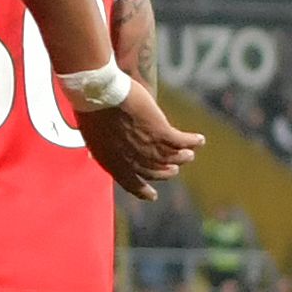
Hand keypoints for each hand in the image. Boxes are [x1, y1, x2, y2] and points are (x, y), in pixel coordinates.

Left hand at [81, 78, 202, 198]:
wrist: (99, 96)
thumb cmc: (91, 110)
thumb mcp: (93, 136)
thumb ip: (104, 146)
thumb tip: (102, 147)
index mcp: (113, 163)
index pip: (131, 184)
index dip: (143, 191)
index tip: (152, 196)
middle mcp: (133, 160)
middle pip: (156, 172)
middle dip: (167, 172)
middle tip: (174, 169)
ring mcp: (148, 147)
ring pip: (172, 158)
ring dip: (182, 157)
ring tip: (189, 154)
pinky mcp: (160, 132)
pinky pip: (182, 142)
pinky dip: (192, 141)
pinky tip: (199, 139)